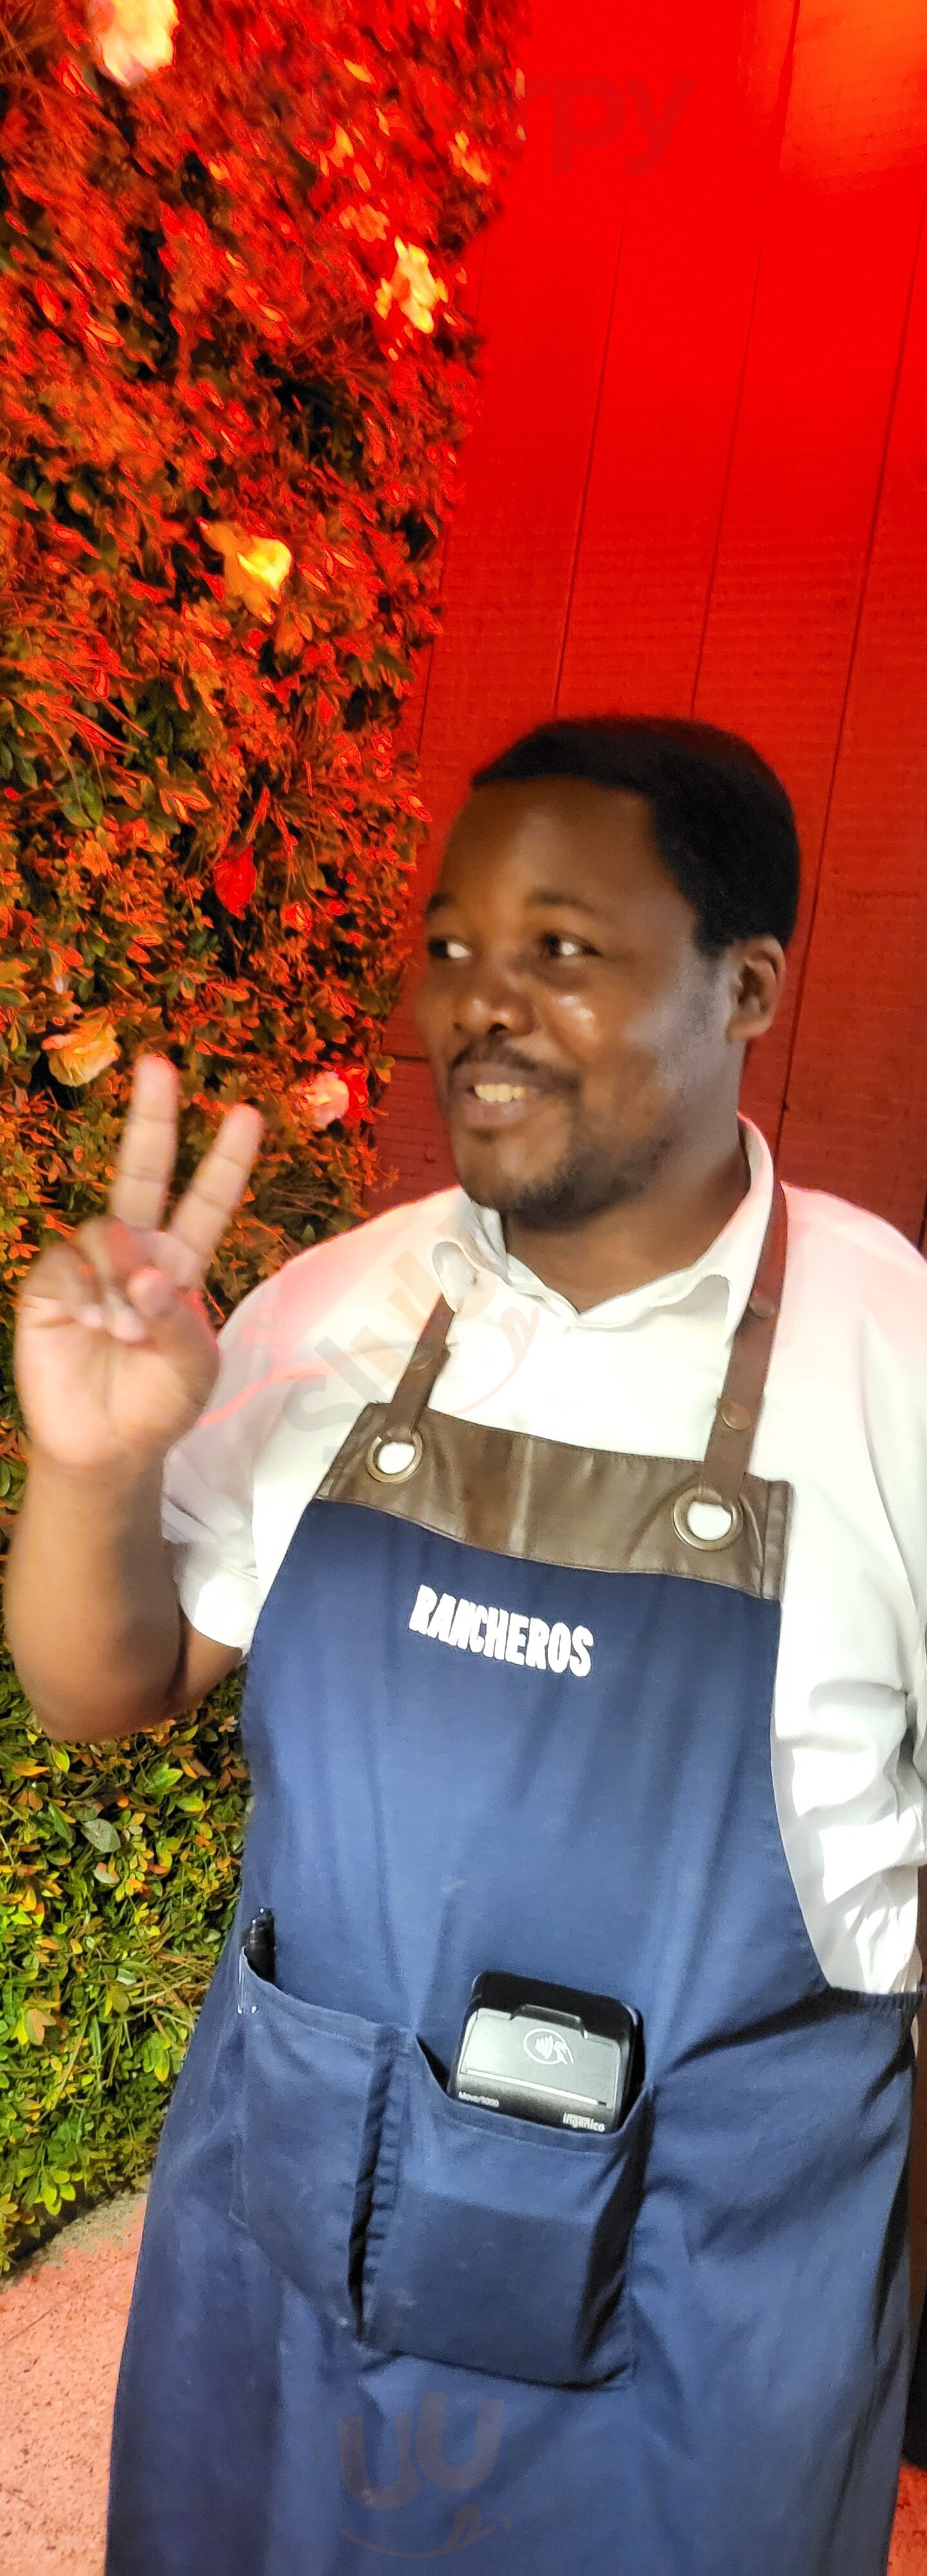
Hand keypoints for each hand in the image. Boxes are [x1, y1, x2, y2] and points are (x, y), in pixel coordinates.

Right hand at [14, 1057, 262, 1474]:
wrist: (105, 1447)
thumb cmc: (159, 1405)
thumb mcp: (190, 1369)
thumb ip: (175, 1319)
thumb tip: (144, 1273)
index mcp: (181, 1266)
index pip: (205, 1204)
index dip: (224, 1162)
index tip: (247, 1115)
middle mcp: (136, 1254)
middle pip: (143, 1174)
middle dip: (151, 1120)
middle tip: (156, 1063)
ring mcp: (89, 1267)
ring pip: (103, 1232)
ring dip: (118, 1280)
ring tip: (123, 1332)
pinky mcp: (49, 1287)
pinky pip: (65, 1264)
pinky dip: (83, 1293)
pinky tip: (89, 1324)